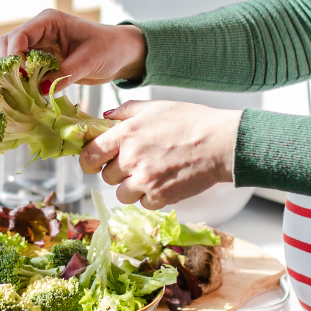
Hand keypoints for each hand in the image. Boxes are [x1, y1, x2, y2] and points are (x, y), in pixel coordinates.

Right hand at [0, 10, 146, 85]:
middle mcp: (40, 31)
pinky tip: (31, 92)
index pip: (19, 35)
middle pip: (8, 44)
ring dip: (15, 74)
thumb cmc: (109, 49)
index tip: (23, 76)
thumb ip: (65, 74)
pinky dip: (24, 80)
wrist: (122, 54)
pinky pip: (24, 68)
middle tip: (19, 85)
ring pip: (13, 57)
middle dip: (10, 65)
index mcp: (49, 21)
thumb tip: (41, 89)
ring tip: (25, 90)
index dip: (15, 55)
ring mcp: (40, 45)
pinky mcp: (43, 59)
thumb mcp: (89, 61)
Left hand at [79, 100, 239, 208]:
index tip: (95, 162)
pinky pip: (143, 204)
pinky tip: (165, 181)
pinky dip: (152, 196)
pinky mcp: (160, 196)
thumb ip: (126, 111)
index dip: (89, 161)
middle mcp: (131, 158)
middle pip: (105, 177)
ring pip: (122, 194)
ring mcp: (145, 180)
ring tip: (151, 174)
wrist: (221, 143)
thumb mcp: (155, 107)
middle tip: (136, 163)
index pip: (89, 155)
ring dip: (132, 187)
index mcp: (126, 134)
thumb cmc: (191, 122)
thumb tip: (104, 117)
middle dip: (117, 172)